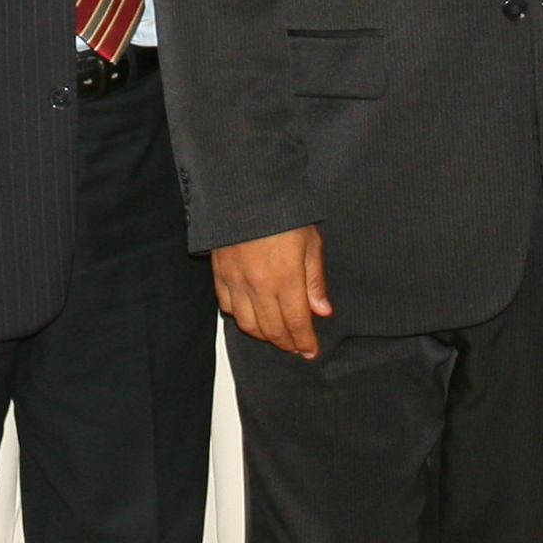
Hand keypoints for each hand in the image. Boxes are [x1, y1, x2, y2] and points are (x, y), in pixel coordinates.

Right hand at [213, 226, 330, 358]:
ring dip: (264, 336)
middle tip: (296, 347)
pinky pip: (227, 307)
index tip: (310, 351)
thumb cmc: (283, 213)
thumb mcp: (311, 243)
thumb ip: (315, 280)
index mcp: (286, 277)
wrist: (247, 192)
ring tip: (276, 336)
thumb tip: (322, 311)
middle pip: (272, 329)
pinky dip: (241, 318)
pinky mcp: (220, 274)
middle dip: (286, 343)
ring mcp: (237, 281)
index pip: (297, 322)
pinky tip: (252, 317)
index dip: (304, 341)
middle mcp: (260, 285)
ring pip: (248, 324)